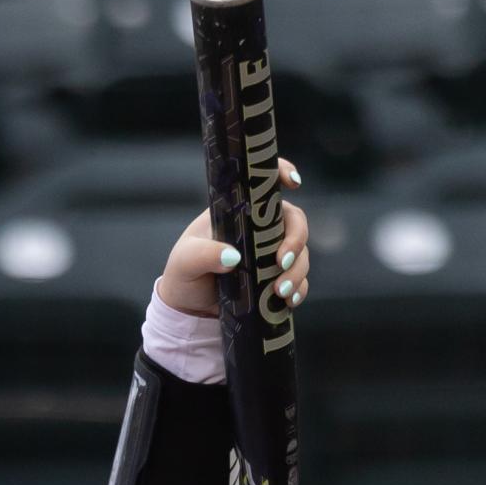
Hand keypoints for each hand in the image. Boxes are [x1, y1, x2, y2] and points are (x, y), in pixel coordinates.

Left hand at [157, 158, 307, 318]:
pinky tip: (289, 301)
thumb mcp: (185, 262)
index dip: (281, 174)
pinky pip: (299, 281)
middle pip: (294, 221)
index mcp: (239, 213)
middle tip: (283, 262)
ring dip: (297, 271)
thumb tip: (233, 256)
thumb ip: (203, 255)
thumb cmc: (184, 275)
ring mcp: (271, 255)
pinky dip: (299, 290)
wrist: (189, 310)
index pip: (265, 186)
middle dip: (296, 240)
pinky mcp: (276, 280)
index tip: (293, 182)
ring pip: (300, 254)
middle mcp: (260, 230)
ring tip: (279, 292)